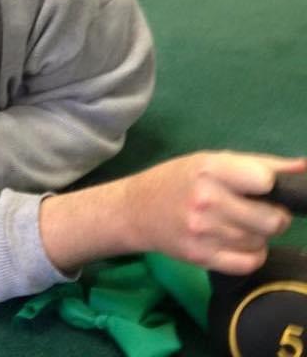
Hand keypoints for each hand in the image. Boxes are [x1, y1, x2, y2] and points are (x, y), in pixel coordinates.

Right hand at [40, 150, 306, 275]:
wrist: (135, 209)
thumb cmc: (177, 179)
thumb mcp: (210, 161)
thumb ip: (259, 164)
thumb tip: (305, 167)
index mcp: (209, 169)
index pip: (263, 180)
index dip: (267, 185)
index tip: (258, 187)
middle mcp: (206, 200)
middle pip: (271, 219)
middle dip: (271, 215)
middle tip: (254, 209)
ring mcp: (203, 231)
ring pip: (261, 241)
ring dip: (258, 234)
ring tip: (236, 223)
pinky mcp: (201, 257)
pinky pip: (249, 262)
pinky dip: (250, 254)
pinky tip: (234, 241)